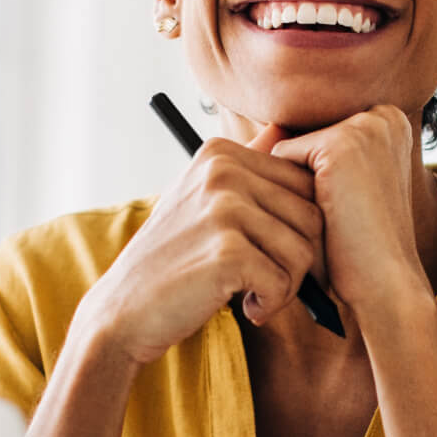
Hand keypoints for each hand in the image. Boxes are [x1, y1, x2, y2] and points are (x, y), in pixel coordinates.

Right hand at [73, 125, 323, 365]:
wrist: (125, 308)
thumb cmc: (172, 258)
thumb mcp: (201, 196)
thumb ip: (244, 164)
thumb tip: (283, 127)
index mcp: (220, 153)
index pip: (305, 184)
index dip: (299, 228)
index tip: (267, 251)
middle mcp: (222, 172)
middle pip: (311, 216)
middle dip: (297, 259)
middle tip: (265, 279)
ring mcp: (223, 209)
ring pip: (303, 251)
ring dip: (286, 285)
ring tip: (253, 293)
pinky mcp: (227, 251)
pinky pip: (283, 281)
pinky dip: (271, 304)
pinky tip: (246, 308)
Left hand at [264, 105, 426, 305]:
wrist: (384, 283)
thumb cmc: (360, 243)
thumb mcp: (340, 188)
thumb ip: (311, 152)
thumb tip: (266, 128)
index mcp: (391, 122)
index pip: (321, 133)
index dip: (315, 174)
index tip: (341, 204)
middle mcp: (383, 116)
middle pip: (305, 136)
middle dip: (303, 176)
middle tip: (337, 214)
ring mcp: (364, 127)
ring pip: (291, 147)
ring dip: (294, 186)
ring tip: (331, 215)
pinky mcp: (341, 145)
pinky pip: (281, 156)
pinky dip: (286, 191)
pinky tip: (323, 214)